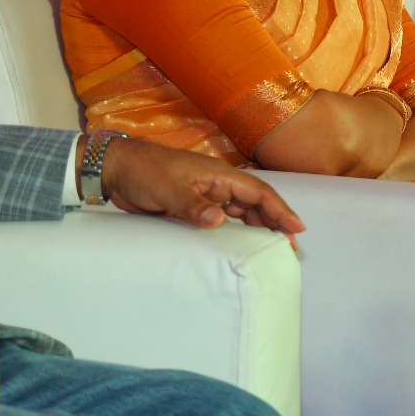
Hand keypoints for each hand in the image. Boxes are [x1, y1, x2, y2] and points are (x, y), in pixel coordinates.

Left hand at [97, 136, 307, 243]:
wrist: (117, 170)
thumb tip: (219, 222)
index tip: (297, 227)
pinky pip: (223, 219)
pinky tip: (240, 243)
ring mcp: (207, 195)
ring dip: (258, 226)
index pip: (259, 192)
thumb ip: (194, 205)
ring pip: (241, 211)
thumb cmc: (145, 172)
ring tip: (273, 246)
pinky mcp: (194, 206)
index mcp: (220, 175)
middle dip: (275, 221)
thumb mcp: (169, 189)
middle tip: (291, 244)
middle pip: (256, 203)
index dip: (280, 209)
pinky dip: (236, 230)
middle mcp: (219, 184)